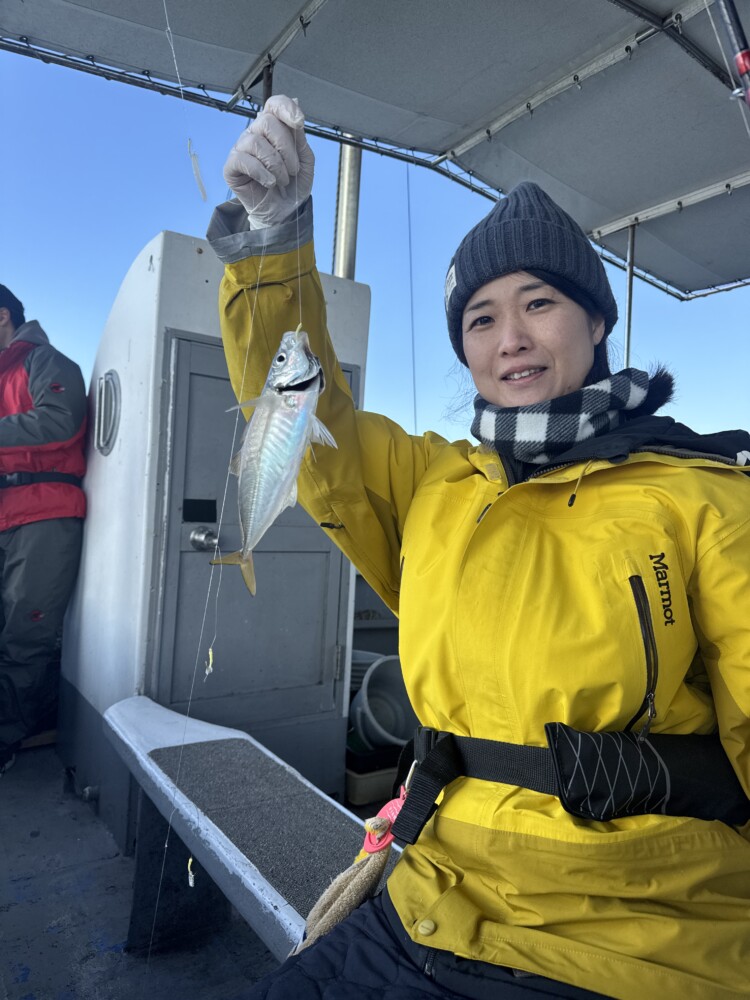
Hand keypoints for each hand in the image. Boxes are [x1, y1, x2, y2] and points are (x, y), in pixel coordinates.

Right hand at [223, 95, 314, 228]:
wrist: (284, 213)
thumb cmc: (294, 186)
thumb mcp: (305, 160)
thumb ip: (299, 135)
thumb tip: (295, 100)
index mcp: (273, 129)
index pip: (274, 104)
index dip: (286, 108)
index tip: (299, 123)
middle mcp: (255, 134)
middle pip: (266, 122)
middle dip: (285, 148)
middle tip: (293, 170)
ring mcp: (241, 149)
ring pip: (256, 142)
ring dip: (276, 165)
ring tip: (282, 180)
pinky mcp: (231, 167)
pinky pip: (243, 160)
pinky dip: (261, 172)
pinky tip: (269, 183)